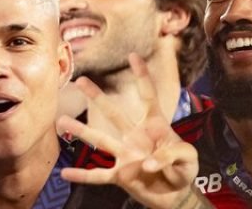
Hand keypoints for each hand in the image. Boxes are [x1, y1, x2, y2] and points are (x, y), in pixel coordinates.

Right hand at [57, 54, 200, 208]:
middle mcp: (135, 137)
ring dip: (81, 131)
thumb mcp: (189, 158)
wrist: (176, 195)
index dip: (142, 77)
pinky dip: (82, 176)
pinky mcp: (120, 176)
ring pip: (100, 140)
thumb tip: (144, 161)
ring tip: (62, 121)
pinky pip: (98, 175)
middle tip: (80, 81)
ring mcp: (125, 155)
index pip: (148, 97)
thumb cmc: (183, 170)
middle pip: (113, 113)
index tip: (134, 56)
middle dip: (97, 96)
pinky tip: (65, 174)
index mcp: (155, 127)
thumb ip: (172, 154)